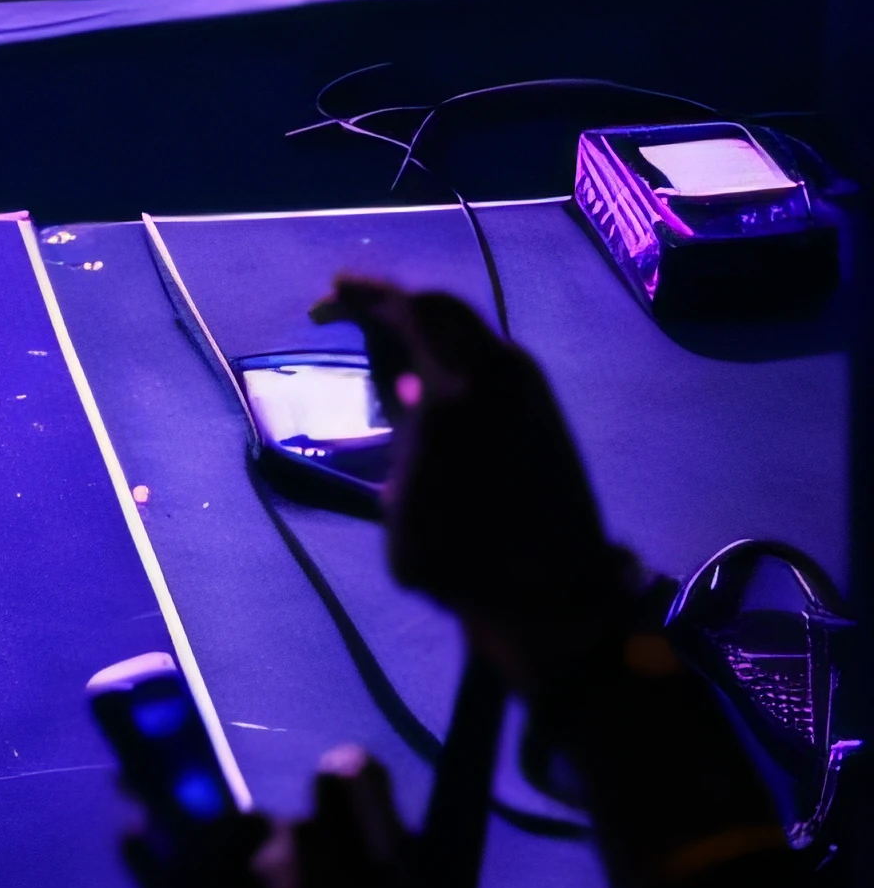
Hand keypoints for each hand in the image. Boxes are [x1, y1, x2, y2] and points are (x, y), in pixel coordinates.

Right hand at [308, 278, 623, 685]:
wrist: (554, 593)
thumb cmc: (466, 562)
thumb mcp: (400, 514)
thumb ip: (399, 444)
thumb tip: (409, 395)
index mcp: (453, 391)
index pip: (405, 311)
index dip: (363, 295)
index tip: (331, 296)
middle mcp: (496, 372)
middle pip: (440, 306)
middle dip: (395, 302)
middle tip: (358, 309)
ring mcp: (527, 385)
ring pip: (469, 328)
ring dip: (427, 327)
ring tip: (393, 344)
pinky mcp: (544, 404)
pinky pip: (488, 354)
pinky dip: (454, 351)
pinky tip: (434, 380)